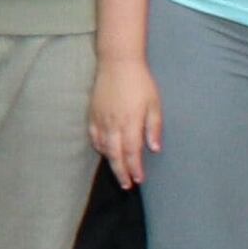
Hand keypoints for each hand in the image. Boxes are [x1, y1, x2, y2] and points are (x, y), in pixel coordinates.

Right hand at [88, 58, 162, 187]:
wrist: (117, 63)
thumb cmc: (140, 82)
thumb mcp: (154, 103)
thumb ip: (153, 127)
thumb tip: (154, 149)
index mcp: (130, 123)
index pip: (132, 153)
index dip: (135, 168)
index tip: (139, 180)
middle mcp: (113, 125)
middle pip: (116, 155)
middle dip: (121, 172)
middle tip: (127, 185)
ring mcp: (101, 120)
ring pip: (104, 148)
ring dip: (111, 161)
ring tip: (118, 171)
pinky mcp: (93, 114)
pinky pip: (94, 136)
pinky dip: (99, 147)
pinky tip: (104, 151)